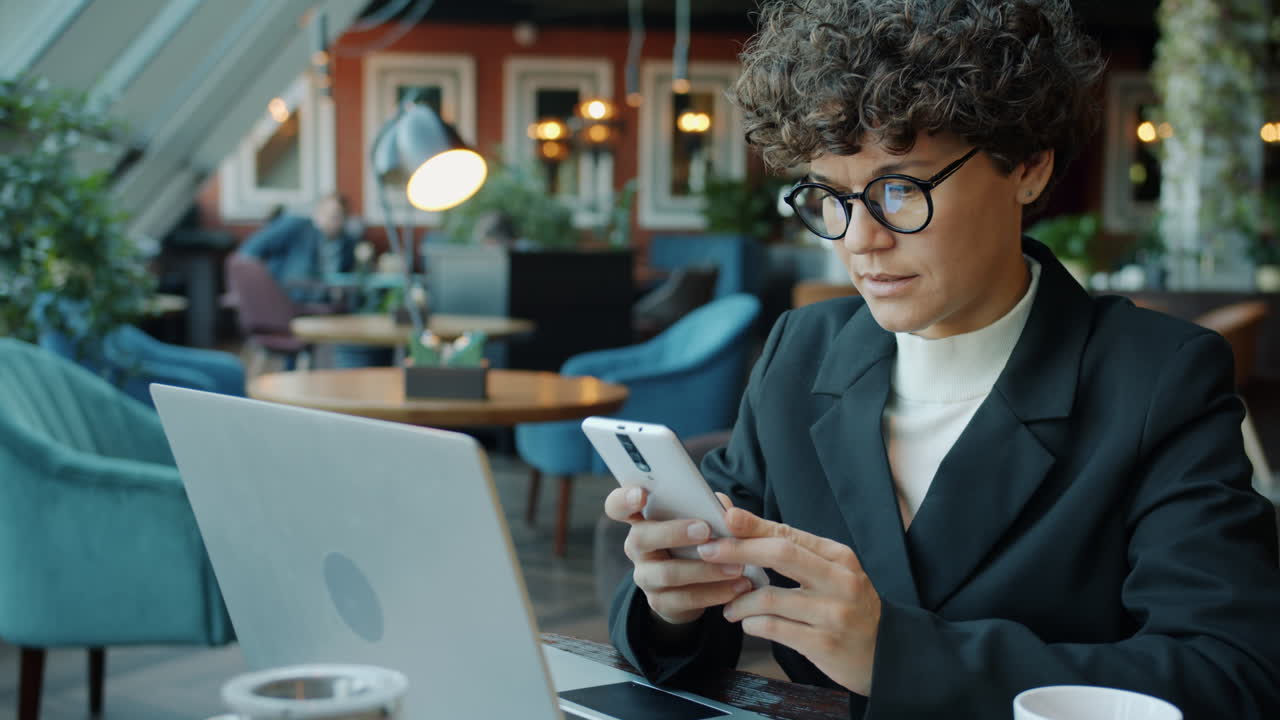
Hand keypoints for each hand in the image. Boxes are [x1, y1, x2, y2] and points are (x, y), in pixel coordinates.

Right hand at [603, 486, 753, 625]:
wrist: (693, 585)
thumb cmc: (697, 540)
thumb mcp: (703, 519)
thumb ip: (710, 508)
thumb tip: (724, 508)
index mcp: (642, 519)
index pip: (617, 506)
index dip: (624, 499)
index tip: (640, 495)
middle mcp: (637, 546)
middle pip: (642, 537)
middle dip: (674, 532)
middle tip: (705, 531)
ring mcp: (645, 576)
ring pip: (667, 573)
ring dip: (704, 569)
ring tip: (736, 567)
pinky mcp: (659, 602)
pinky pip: (685, 599)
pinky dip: (714, 593)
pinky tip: (737, 588)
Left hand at [698, 507, 880, 695]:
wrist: (888, 654)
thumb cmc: (848, 608)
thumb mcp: (832, 574)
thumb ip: (793, 553)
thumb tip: (742, 525)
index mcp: (838, 558)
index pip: (790, 533)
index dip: (754, 525)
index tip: (724, 517)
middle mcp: (839, 580)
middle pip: (781, 554)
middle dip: (738, 550)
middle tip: (707, 552)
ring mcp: (833, 613)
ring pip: (770, 598)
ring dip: (740, 602)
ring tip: (729, 608)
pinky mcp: (824, 643)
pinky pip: (775, 628)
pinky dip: (753, 624)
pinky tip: (749, 624)